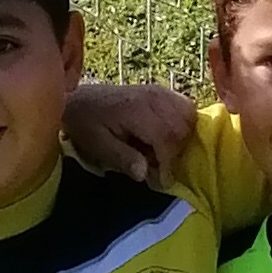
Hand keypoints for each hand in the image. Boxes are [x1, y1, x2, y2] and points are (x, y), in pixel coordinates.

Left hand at [62, 80, 196, 185]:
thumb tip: (145, 174)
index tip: (159, 181)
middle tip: (155, 164)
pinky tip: (165, 136)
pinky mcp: (162, 91)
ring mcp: (160, 91)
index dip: (167, 163)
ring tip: (160, 151)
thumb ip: (121, 158)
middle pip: (182, 128)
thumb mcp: (96, 146)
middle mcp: (152, 96)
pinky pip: (187, 108)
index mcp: (135, 110)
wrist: (81, 100)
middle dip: (175, 152)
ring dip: (181, 139)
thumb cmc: (86, 125)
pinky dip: (183, 125)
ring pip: (190, 117)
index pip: (166, 137)